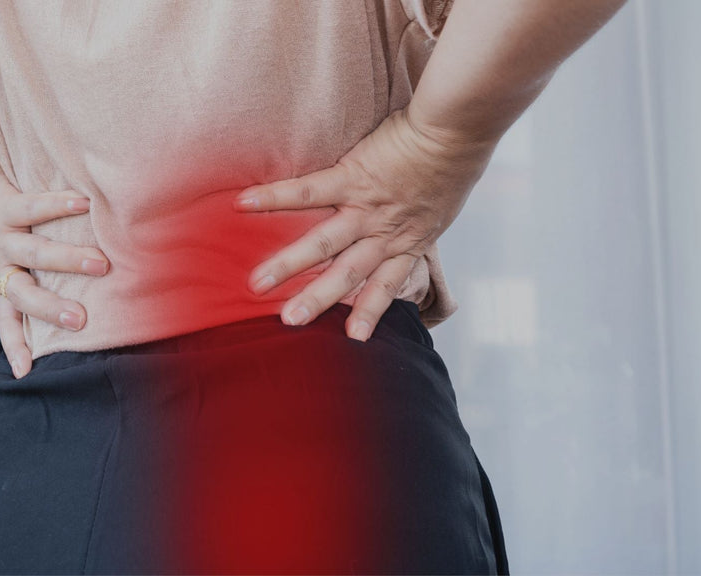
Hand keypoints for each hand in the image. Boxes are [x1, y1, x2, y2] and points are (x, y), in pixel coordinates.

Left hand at [0, 153, 109, 377]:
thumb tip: (78, 292)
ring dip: (68, 260)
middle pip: (23, 295)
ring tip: (100, 265)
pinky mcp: (4, 205)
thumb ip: (30, 271)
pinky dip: (59, 206)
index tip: (24, 373)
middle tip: (81, 321)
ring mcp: (1, 235)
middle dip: (51, 310)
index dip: (16, 345)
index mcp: (1, 279)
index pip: (8, 319)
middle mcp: (0, 263)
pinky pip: (33, 207)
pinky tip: (84, 204)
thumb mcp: (2, 255)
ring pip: (35, 253)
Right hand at [232, 105, 497, 341]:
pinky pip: (308, 191)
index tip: (353, 340)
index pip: (386, 286)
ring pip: (324, 245)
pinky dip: (275, 197)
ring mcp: (367, 208)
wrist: (457, 131)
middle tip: (288, 322)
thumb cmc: (453, 162)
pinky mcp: (352, 177)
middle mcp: (385, 234)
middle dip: (316, 300)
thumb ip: (420, 216)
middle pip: (347, 275)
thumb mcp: (442, 204)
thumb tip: (411, 218)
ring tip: (258, 283)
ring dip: (289, 265)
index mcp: (408, 242)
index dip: (369, 313)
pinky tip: (243, 204)